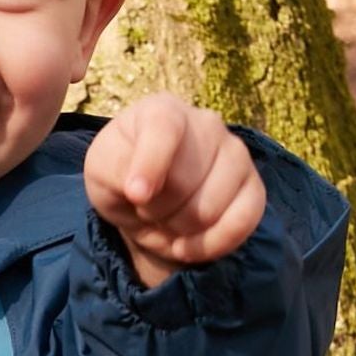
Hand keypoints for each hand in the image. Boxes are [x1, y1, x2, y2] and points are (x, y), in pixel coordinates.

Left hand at [84, 94, 266, 287]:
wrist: (148, 203)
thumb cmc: (122, 176)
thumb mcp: (101, 170)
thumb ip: (114, 170)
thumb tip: (141, 192)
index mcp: (163, 110)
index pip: (164, 129)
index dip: (151, 165)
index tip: (135, 196)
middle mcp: (207, 124)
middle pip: (183, 182)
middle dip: (157, 210)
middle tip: (146, 208)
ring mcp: (236, 155)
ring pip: (209, 209)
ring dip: (180, 230)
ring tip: (168, 220)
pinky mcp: (254, 189)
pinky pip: (240, 224)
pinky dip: (209, 245)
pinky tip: (189, 244)